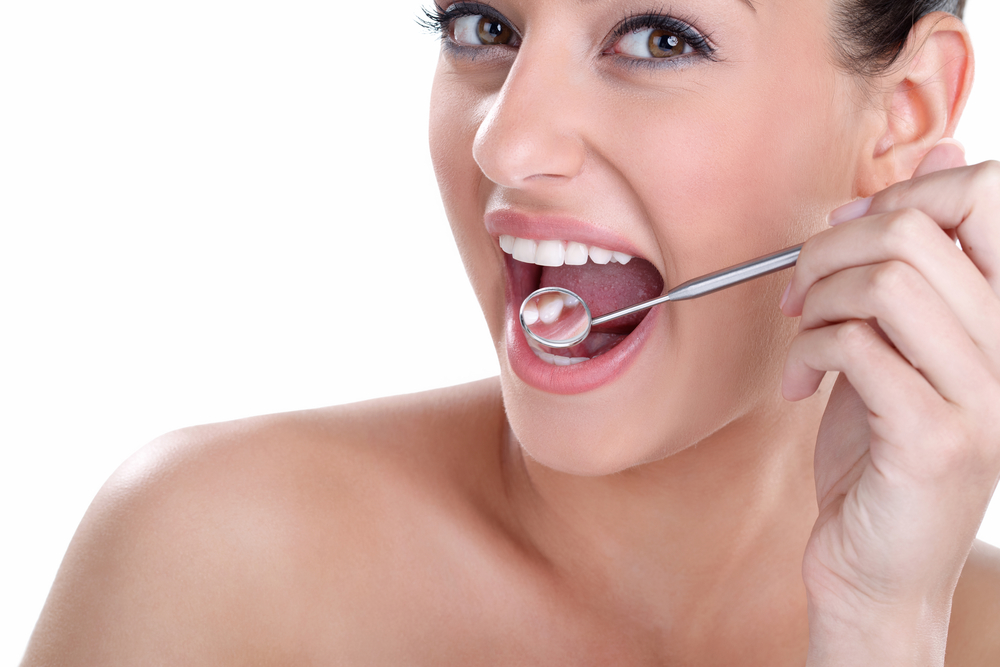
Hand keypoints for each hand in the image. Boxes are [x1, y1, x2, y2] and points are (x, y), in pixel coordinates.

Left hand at [779, 142, 999, 665]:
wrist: (878, 567)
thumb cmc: (881, 453)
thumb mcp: (900, 343)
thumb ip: (920, 261)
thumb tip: (941, 153)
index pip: (990, 193)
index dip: (903, 192)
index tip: (846, 236)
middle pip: (914, 228)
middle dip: (828, 251)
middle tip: (800, 295)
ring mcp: (984, 395)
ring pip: (885, 280)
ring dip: (816, 301)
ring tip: (803, 338)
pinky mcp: (937, 437)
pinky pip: (856, 344)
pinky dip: (807, 352)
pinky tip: (800, 386)